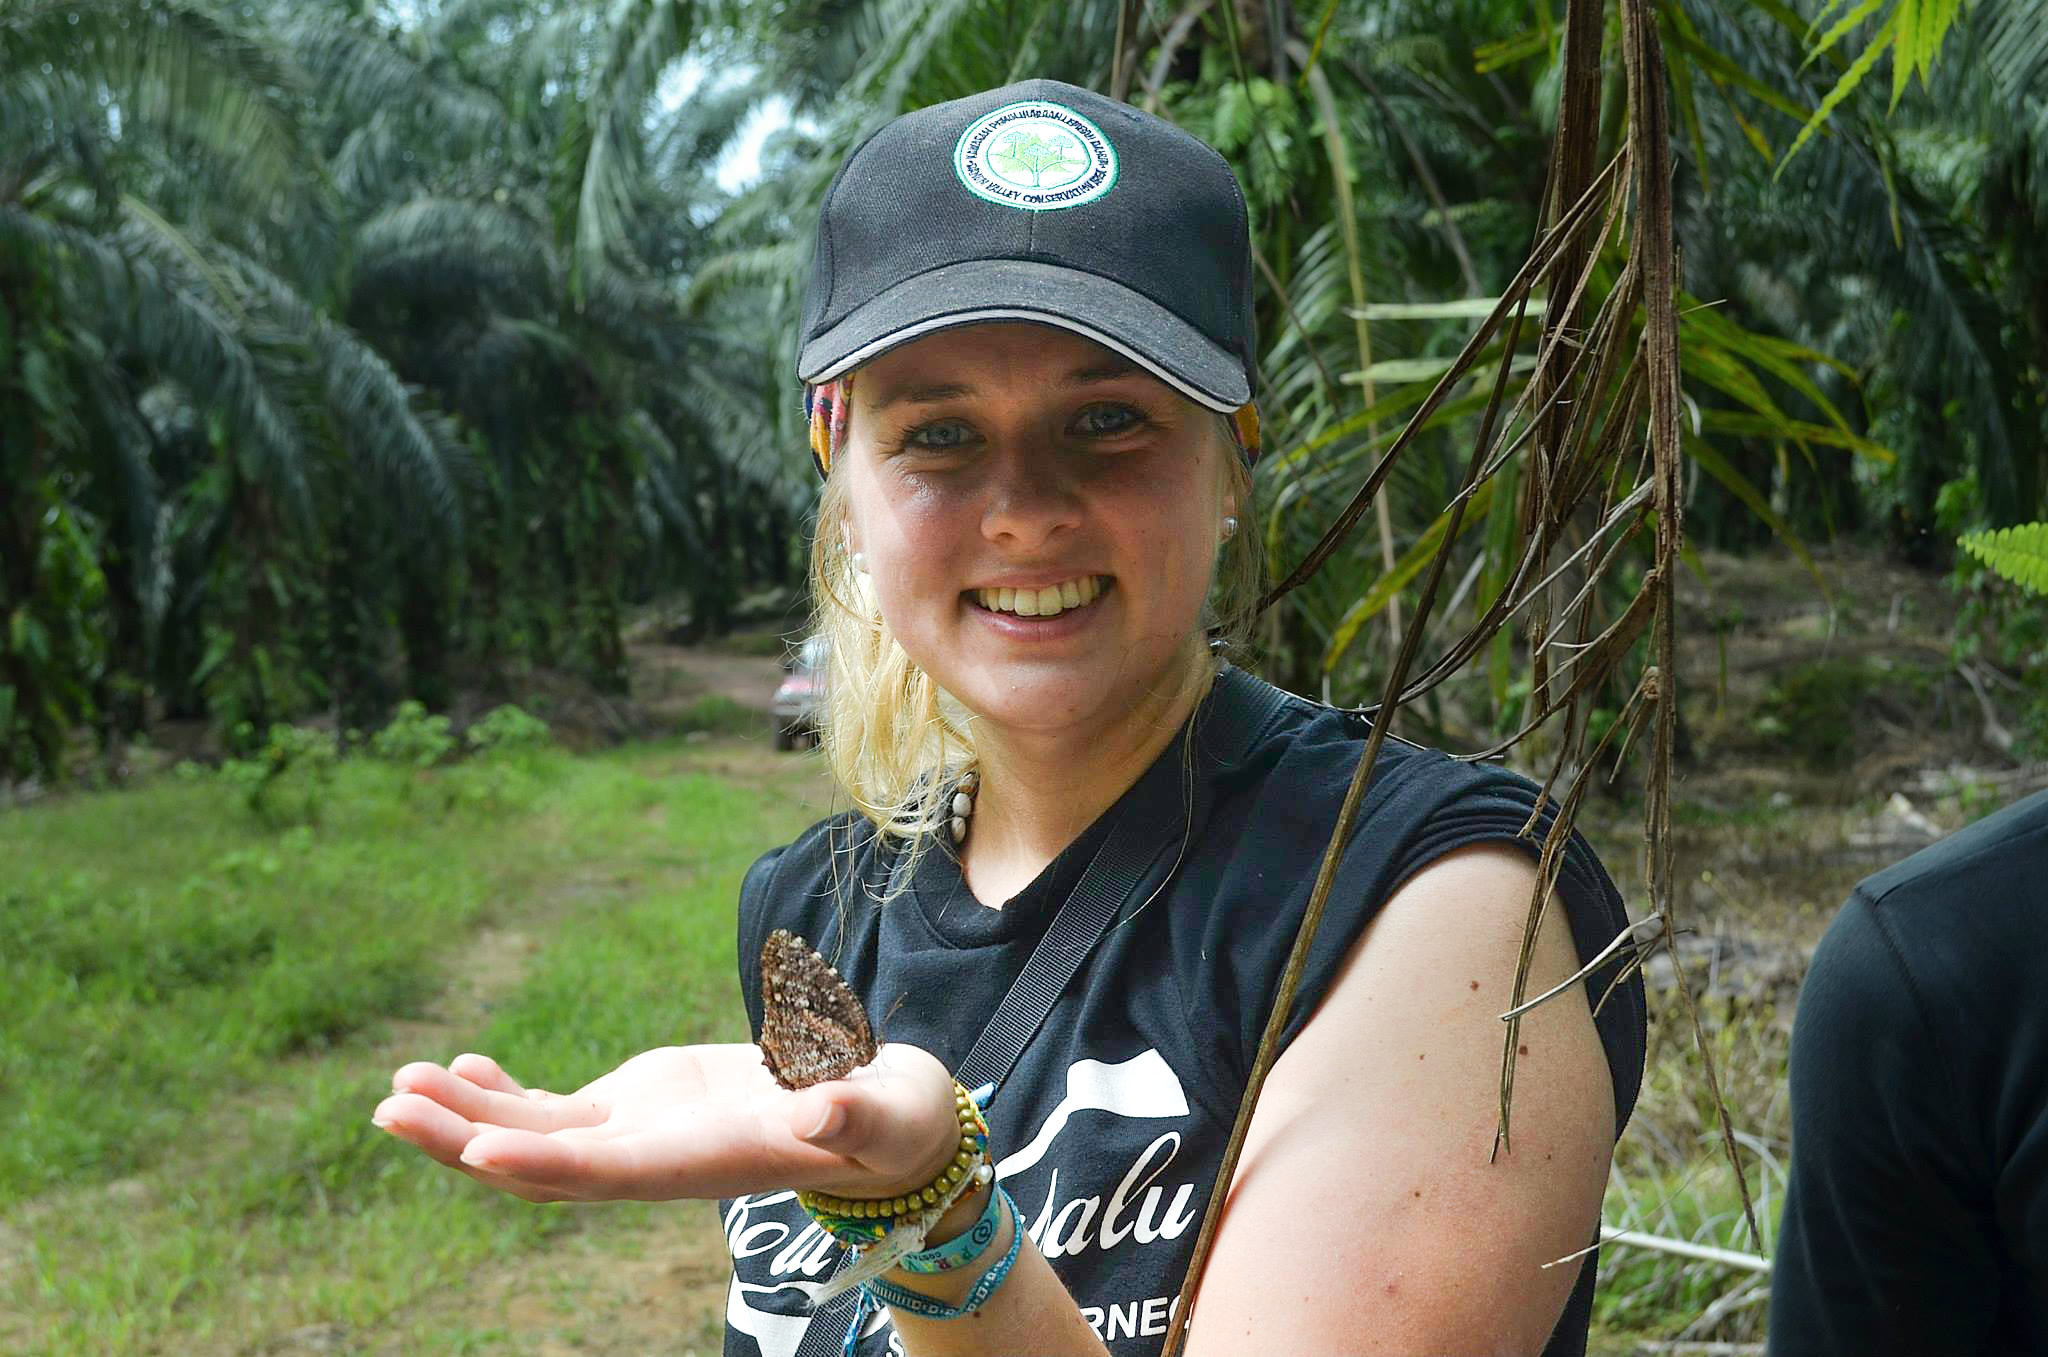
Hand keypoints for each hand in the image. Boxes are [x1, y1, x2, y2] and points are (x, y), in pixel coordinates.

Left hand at [372, 1042, 961, 1203]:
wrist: (883, 1128)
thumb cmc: (891, 1124)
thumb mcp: (884, 1114)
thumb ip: (853, 1111)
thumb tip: (827, 1109)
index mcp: (703, 1162)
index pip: (610, 1173)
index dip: (546, 1162)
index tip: (480, 1147)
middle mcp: (656, 1160)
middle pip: (543, 1164)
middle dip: (464, 1140)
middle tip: (391, 1107)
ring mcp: (641, 1135)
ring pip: (535, 1135)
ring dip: (464, 1115)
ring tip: (398, 1085)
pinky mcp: (641, 1106)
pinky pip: (556, 1111)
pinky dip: (502, 1092)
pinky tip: (459, 1067)